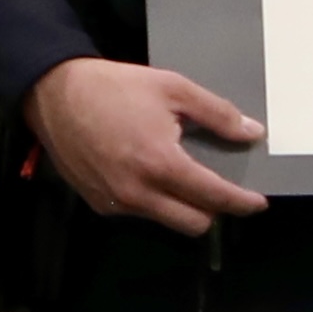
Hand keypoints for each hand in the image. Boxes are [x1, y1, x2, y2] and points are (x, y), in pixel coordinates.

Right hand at [35, 54, 267, 231]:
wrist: (54, 95)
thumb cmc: (115, 87)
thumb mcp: (172, 87)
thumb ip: (217, 114)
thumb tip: (252, 134)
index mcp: (161, 163)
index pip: (214, 197)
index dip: (242, 203)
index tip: (258, 202)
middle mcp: (139, 193)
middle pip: (194, 224)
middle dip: (213, 210)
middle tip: (218, 187)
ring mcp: (116, 203)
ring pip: (167, 221)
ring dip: (182, 206)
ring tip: (181, 175)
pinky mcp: (99, 204)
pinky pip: (140, 213)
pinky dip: (153, 201)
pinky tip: (148, 174)